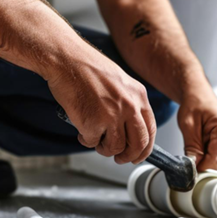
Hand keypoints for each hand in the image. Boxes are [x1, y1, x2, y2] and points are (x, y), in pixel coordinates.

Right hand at [47, 48, 155, 164]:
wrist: (66, 59)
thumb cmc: (86, 67)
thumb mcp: (119, 82)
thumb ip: (128, 104)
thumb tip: (129, 128)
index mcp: (138, 95)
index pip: (150, 130)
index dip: (144, 148)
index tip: (137, 154)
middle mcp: (130, 106)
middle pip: (138, 144)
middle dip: (129, 156)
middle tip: (119, 158)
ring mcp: (112, 115)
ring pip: (115, 148)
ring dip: (104, 149)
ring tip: (95, 139)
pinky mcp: (93, 123)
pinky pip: (93, 142)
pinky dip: (86, 140)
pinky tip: (81, 128)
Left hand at [177, 91, 216, 170]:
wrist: (199, 94)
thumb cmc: (195, 104)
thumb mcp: (188, 125)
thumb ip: (192, 147)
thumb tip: (193, 166)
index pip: (215, 159)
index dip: (200, 166)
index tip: (189, 169)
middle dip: (203, 161)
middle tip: (189, 151)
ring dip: (206, 157)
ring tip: (196, 141)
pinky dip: (208, 153)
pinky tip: (201, 142)